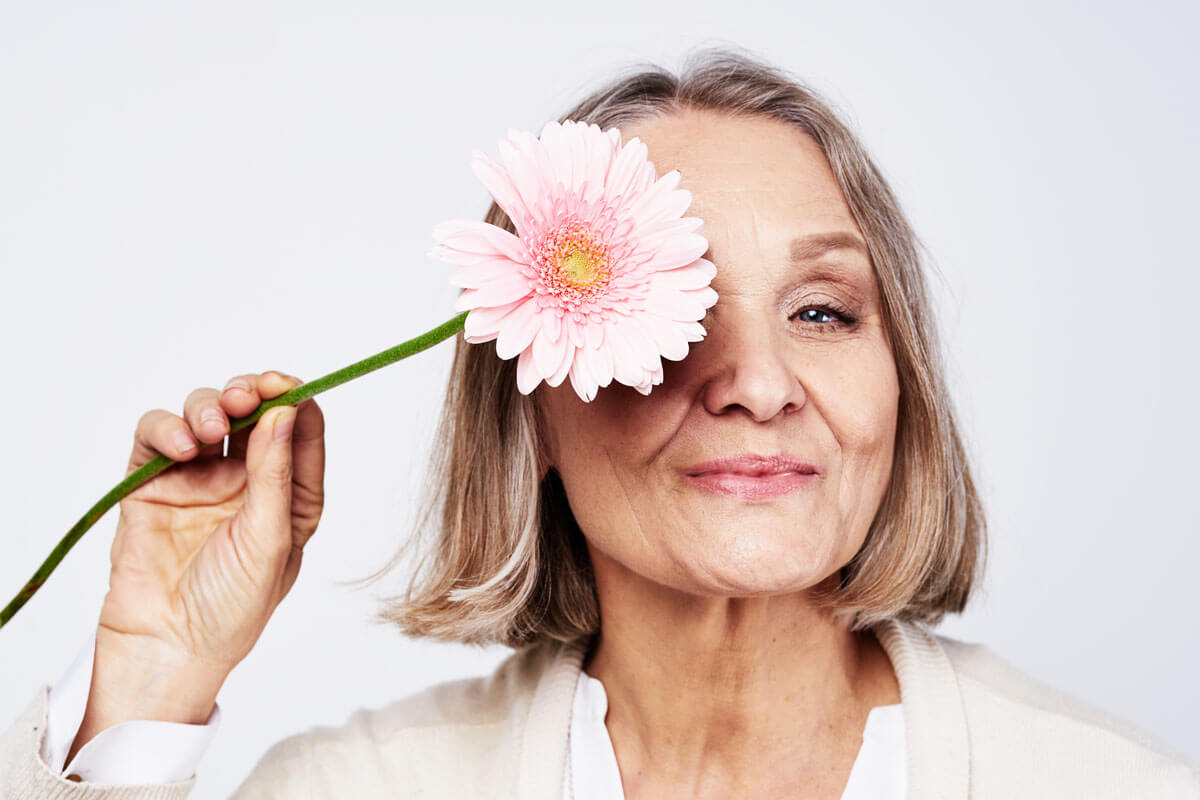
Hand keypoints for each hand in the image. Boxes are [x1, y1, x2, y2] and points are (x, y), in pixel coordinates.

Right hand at [89, 370, 324, 717]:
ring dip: (208, 407)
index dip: (293, 399)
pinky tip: (180, 447)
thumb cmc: (231, 609)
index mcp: (289, 495)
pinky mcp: (152, 484)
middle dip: (249, 393)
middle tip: (245, 396)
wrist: (166, 648)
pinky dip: (166, 428)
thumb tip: (286, 412)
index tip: (284, 384)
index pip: (300, 431)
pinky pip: (157, 437)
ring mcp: (198, 479)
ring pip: (205, 414)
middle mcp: (247, 481)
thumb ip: (276, 475)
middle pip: (251, 412)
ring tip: (210, 431)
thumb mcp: (269, 541)